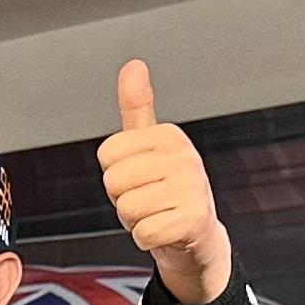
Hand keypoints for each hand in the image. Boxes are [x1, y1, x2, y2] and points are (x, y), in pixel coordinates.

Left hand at [97, 60, 232, 304]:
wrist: (197, 237)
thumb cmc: (166, 190)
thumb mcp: (149, 146)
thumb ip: (137, 108)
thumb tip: (133, 65)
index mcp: (169, 135)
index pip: (107, 154)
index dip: (115, 173)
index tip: (140, 178)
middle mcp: (185, 157)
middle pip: (113, 182)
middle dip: (122, 199)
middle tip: (148, 200)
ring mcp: (192, 188)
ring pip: (126, 209)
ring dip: (134, 220)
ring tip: (157, 214)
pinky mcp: (194, 220)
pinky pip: (142, 233)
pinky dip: (146, 239)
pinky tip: (165, 231)